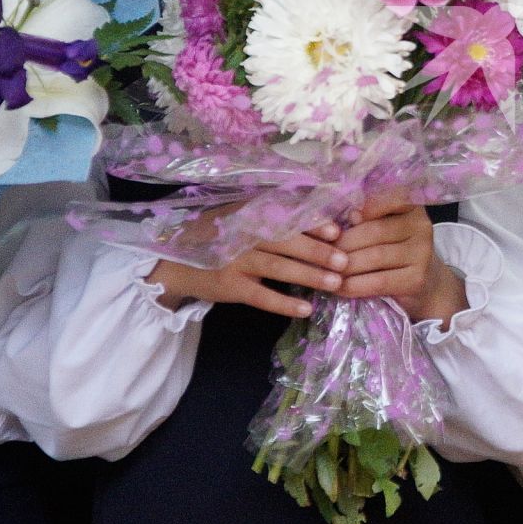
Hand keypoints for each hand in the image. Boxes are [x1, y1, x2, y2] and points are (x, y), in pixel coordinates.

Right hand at [149, 222, 345, 318]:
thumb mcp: (245, 220)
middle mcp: (244, 234)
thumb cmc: (223, 238)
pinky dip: (284, 303)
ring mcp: (235, 260)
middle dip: (318, 251)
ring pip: (277, 267)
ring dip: (309, 275)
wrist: (177, 262)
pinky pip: (262, 296)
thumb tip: (323, 220)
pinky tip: (306, 309)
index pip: (287, 216)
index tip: (338, 231)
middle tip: (345, 260)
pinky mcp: (230, 286)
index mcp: (251, 214)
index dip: (313, 223)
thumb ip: (276, 218)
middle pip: (286, 241)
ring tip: (335, 283)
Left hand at [332, 196, 466, 323]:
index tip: (340, 221)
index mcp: (411, 207)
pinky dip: (354, 285)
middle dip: (343, 243)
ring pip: (375, 256)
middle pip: (375, 231)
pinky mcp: (417, 278)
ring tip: (325, 271)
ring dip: (345, 266)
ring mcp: (422, 252)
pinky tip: (339, 288)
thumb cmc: (394, 251)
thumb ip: (366, 221)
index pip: (387, 199)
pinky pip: (378, 281)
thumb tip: (344, 219)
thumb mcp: (384, 230)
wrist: (425, 284)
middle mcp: (421, 226)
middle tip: (321, 252)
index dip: (363, 209)